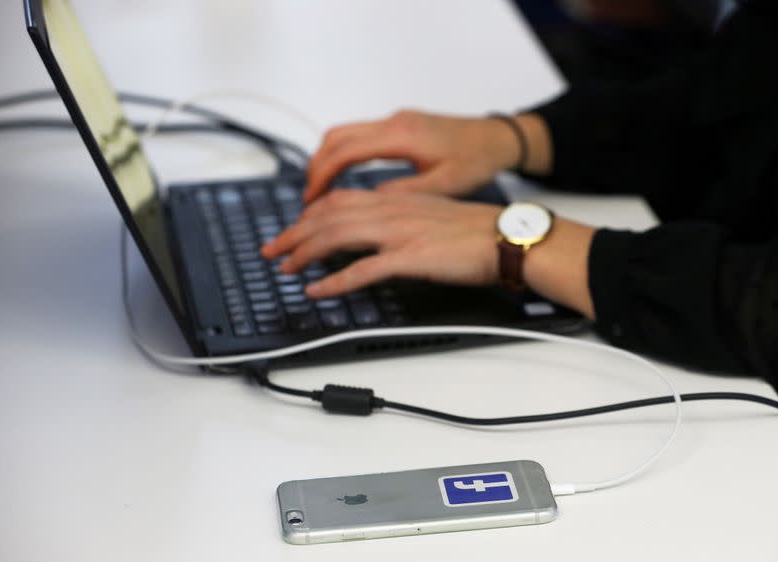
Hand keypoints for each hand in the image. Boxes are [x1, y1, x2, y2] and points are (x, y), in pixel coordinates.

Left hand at [261, 189, 502, 298]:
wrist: (505, 238)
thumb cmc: (474, 230)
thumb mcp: (428, 214)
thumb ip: (398, 219)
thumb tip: (375, 233)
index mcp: (394, 200)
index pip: (338, 201)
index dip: (307, 215)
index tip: (291, 230)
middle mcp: (390, 211)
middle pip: (326, 216)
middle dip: (292, 234)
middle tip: (272, 250)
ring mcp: (397, 233)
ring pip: (335, 237)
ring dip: (303, 253)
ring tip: (285, 268)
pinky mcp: (409, 258)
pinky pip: (361, 270)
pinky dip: (333, 281)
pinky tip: (316, 290)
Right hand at [303, 110, 521, 202]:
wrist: (497, 138)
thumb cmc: (478, 161)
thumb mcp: (445, 185)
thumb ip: (405, 194)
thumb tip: (371, 201)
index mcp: (403, 137)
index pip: (345, 151)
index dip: (321, 176)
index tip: (309, 201)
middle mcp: (394, 123)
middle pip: (336, 137)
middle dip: (314, 167)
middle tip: (306, 200)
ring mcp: (396, 121)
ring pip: (344, 134)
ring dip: (326, 160)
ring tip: (318, 193)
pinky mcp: (400, 125)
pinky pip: (358, 136)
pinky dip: (342, 156)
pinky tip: (342, 178)